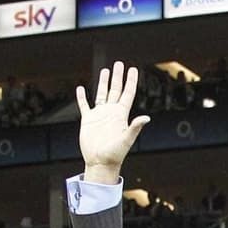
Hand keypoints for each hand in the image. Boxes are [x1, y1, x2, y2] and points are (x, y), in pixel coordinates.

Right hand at [75, 61, 151, 181]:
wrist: (100, 163)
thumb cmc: (115, 154)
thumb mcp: (127, 140)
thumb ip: (135, 127)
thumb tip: (147, 118)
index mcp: (121, 115)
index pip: (127, 93)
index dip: (131, 81)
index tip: (133, 69)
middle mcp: (111, 112)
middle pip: (115, 90)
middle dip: (117, 77)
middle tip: (119, 64)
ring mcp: (99, 115)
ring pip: (101, 94)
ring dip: (103, 82)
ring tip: (105, 70)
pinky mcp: (88, 120)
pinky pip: (84, 105)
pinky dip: (82, 97)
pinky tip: (80, 88)